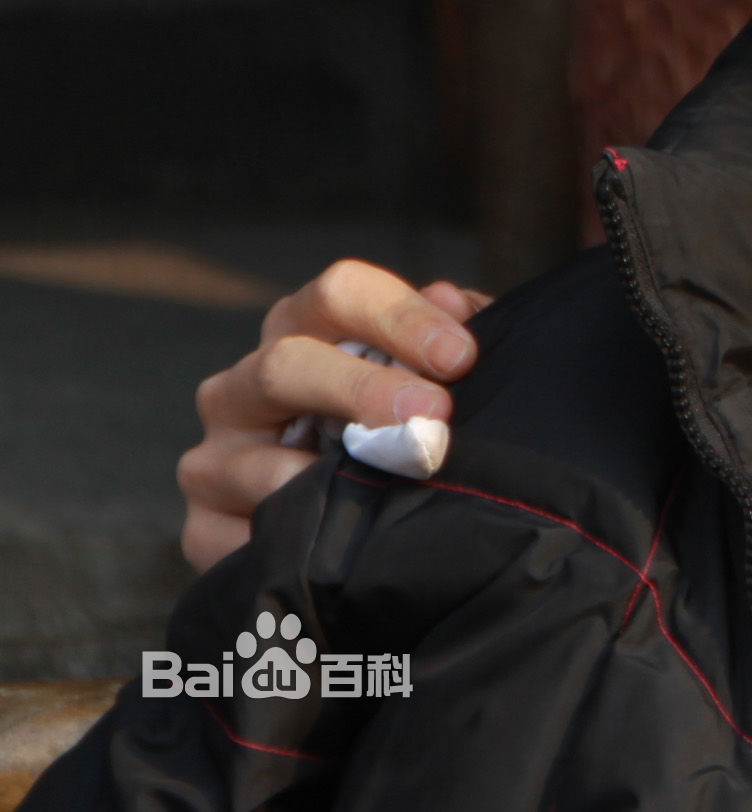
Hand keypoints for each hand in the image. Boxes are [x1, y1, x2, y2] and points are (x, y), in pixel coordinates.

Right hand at [178, 262, 489, 570]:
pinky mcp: (203, 530)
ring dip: (334, 477)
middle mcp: (244, 387)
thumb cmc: (402, 430)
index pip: (338, 293)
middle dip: (365, 388)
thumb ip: (449, 336)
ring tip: (395, 488)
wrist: (350, 535)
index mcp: (303, 331)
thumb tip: (452, 303)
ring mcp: (215, 459)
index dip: (402, 317)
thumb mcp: (432, 376)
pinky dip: (297, 539)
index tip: (461, 357)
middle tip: (433, 415)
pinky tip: (346, 546)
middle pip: (287, 363)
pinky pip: (243, 536)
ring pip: (259, 460)